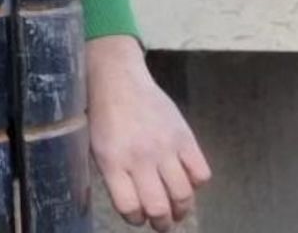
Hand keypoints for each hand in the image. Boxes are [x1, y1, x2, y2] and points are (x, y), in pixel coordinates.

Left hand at [86, 35, 211, 231]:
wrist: (118, 79)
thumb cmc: (103, 115)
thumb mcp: (96, 147)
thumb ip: (113, 175)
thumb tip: (132, 205)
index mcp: (112, 162)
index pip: (129, 207)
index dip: (135, 219)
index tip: (137, 216)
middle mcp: (139, 157)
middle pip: (159, 207)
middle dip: (162, 223)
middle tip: (162, 223)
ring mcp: (165, 147)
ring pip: (184, 195)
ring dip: (182, 208)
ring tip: (178, 207)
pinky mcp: (185, 136)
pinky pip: (201, 173)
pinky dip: (197, 182)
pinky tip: (186, 177)